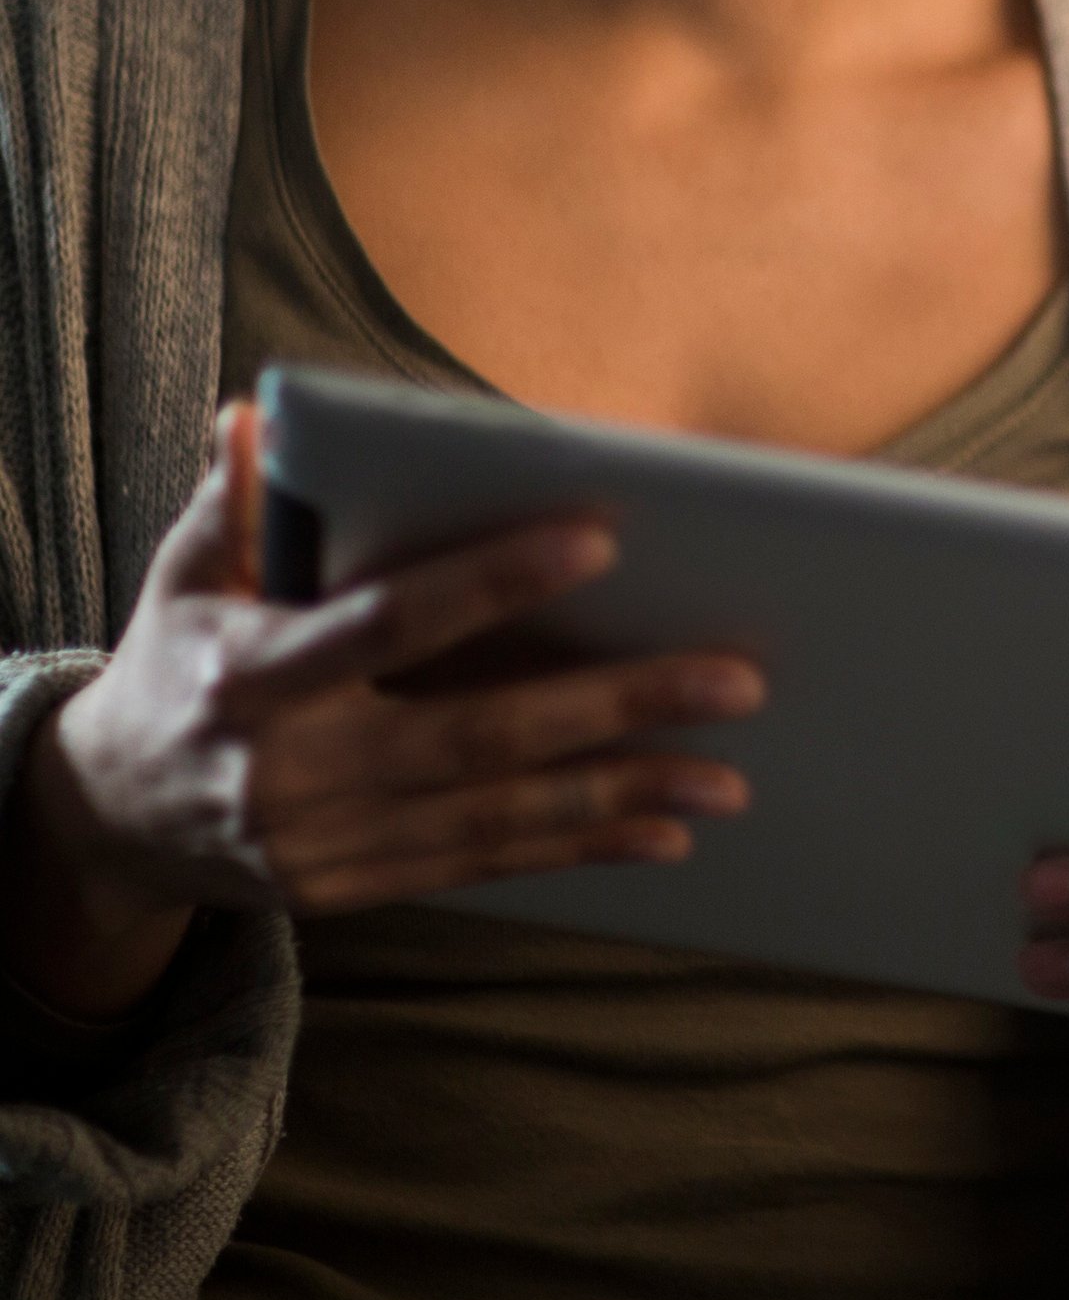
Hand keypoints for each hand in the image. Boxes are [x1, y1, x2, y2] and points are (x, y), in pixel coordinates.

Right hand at [1, 403, 763, 1020]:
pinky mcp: (347, 887)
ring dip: (619, 796)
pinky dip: (573, 849)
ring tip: (726, 778)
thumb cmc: (174, 663)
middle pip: (474, 735)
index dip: (490, 583)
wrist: (102, 817)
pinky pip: (477, 866)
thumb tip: (258, 412)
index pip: (389, 624)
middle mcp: (289, 768)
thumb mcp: (182, 577)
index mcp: (253, 674)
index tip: (600, 540)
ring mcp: (321, 840)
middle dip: (612, 708)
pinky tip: (662, 834)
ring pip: (493, 817)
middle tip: (736, 680)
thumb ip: (230, 501)